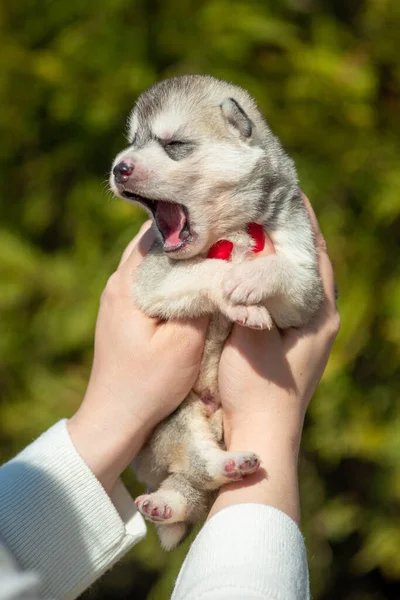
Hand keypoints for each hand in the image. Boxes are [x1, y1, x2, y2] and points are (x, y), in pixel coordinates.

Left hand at [68, 223, 208, 492]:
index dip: (192, 220)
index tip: (223, 216)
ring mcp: (117, 297)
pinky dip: (172, 272)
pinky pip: (149, 278)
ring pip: (152, 259)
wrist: (115, 419)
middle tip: (224, 230)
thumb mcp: (185, 343)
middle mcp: (118, 282)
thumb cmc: (149, 385)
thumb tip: (222, 263)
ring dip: (180, 254)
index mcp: (128, 283)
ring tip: (215, 250)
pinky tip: (195, 278)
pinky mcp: (123, 312)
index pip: (159, 231)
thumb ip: (203, 298)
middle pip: (154, 241)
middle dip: (188, 234)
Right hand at [211, 194, 339, 521]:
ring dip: (274, 256)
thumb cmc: (258, 388)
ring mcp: (302, 332)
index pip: (318, 253)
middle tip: (261, 204)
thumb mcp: (253, 334)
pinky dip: (262, 279)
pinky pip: (276, 298)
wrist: (257, 434)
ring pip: (290, 281)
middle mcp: (318, 319)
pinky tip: (240, 268)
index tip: (286, 191)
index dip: (303, 221)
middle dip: (287, 235)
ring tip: (250, 228)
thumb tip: (246, 251)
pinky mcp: (284, 341)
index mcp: (320, 314)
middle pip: (306, 264)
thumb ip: (251, 294)